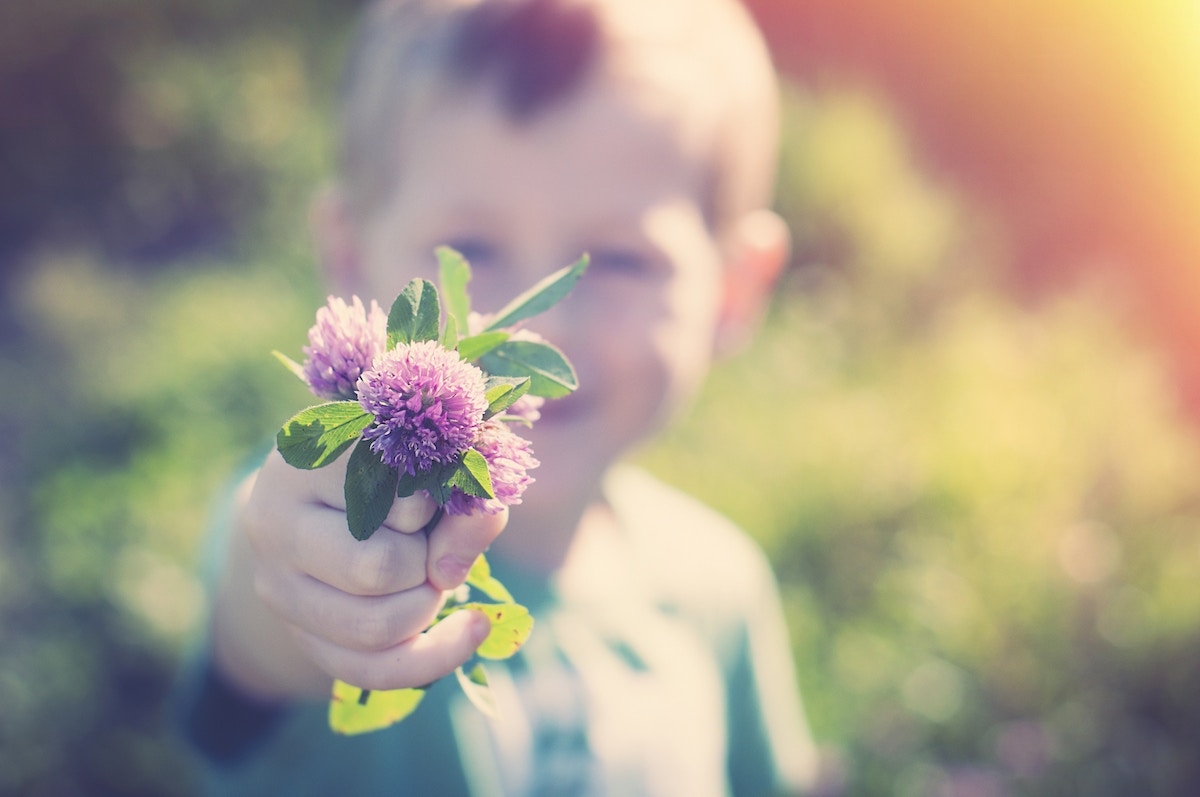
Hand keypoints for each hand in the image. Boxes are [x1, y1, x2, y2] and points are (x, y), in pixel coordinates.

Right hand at [217, 449, 504, 696]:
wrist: (340, 490)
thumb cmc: (401, 463)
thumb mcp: (440, 458)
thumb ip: (463, 497)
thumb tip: (449, 574)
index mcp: (308, 457)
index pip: (388, 496)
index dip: (431, 504)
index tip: (428, 492)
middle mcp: (274, 519)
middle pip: (377, 570)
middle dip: (427, 564)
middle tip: (429, 540)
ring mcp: (275, 582)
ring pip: (374, 627)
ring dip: (426, 605)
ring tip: (428, 573)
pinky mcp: (295, 630)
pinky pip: (368, 670)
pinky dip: (432, 657)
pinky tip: (470, 630)